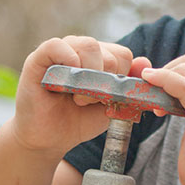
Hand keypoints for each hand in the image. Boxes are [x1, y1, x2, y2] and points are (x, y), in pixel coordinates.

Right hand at [9, 36, 150, 158]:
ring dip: (88, 76)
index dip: (120, 78)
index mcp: (100, 58)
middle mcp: (81, 49)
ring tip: (78, 97)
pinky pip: (57, 45)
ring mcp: (61, 51)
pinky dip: (67, 59)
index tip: (107, 98)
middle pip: (108, 53)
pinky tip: (68, 78)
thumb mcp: (112, 104)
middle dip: (104, 82)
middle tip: (88, 101)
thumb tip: (145, 62)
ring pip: (89, 45)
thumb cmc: (80, 120)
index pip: (123, 55)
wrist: (50, 139)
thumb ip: (129, 85)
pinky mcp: (39, 58)